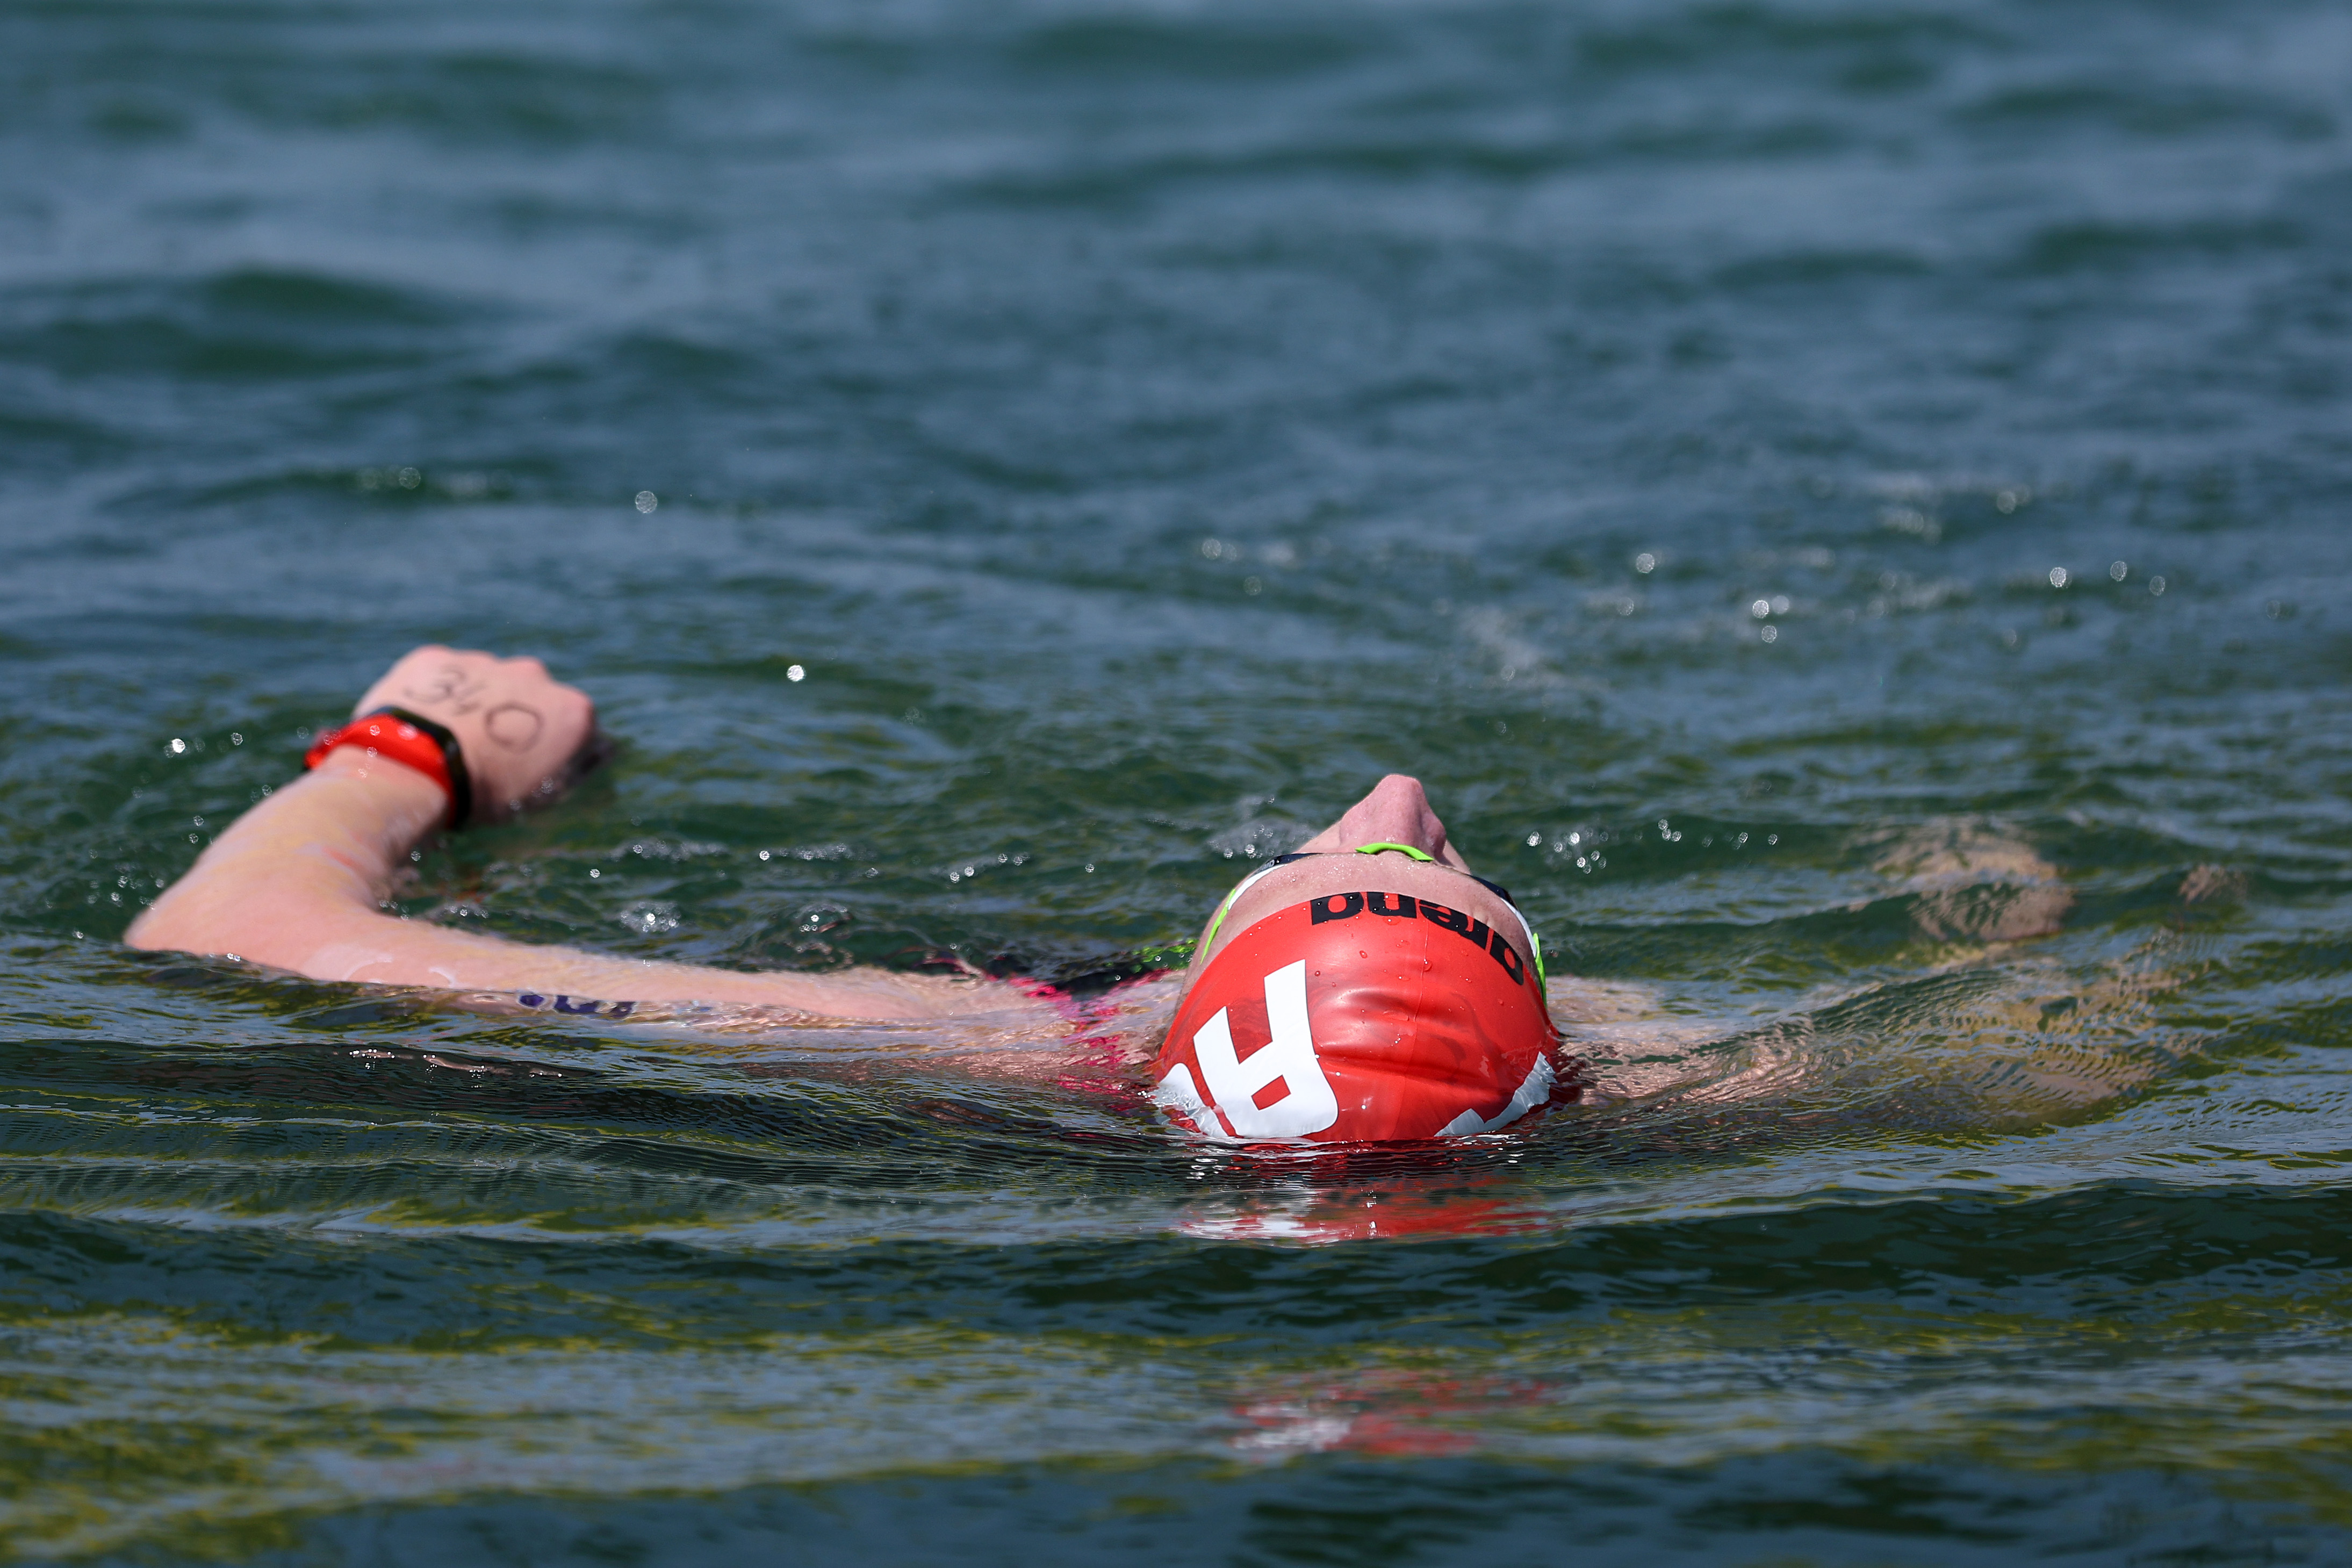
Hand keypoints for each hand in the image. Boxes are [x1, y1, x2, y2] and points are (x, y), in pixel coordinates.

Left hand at [352, 646, 597, 820]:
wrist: (410, 771)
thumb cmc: (484, 793)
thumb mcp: (544, 798)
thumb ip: (580, 768)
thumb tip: (603, 751)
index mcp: (571, 710)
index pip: (576, 726)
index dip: (555, 748)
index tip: (533, 767)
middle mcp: (534, 675)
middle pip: (533, 696)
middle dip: (519, 718)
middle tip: (491, 754)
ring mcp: (484, 662)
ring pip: (487, 683)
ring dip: (479, 704)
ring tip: (452, 741)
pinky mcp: (437, 659)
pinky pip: (444, 677)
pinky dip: (440, 695)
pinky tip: (424, 724)